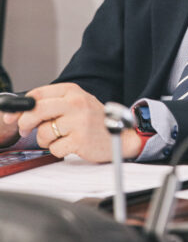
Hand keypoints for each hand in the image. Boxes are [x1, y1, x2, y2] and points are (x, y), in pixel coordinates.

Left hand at [3, 83, 141, 161]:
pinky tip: (70, 145)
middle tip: (25, 130)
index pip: (38, 94)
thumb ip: (52, 105)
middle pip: (37, 110)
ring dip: (47, 140)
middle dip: (25, 123)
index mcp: (72, 91)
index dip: (21, 106)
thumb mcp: (75, 104)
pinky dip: (58, 150)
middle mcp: (76, 103)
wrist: (120, 135)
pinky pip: (54, 148)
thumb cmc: (94, 120)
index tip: (12, 116)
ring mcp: (78, 121)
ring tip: (60, 138)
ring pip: (43, 133)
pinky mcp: (80, 139)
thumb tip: (20, 113)